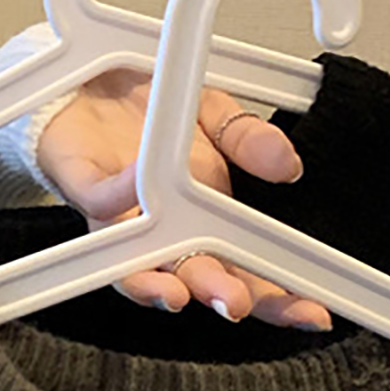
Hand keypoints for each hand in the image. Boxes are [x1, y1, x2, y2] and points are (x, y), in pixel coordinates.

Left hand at [36, 68, 331, 329]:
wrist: (89, 78)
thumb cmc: (146, 110)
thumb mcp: (213, 114)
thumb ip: (248, 138)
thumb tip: (288, 167)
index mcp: (200, 216)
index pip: (242, 270)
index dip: (276, 296)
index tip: (311, 312)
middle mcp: (158, 227)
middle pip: (190, 278)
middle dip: (218, 296)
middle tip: (241, 305)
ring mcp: (115, 213)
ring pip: (130, 264)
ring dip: (154, 282)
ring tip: (179, 295)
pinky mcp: (78, 182)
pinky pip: (95, 199)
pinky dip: (116, 197)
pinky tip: (139, 192)